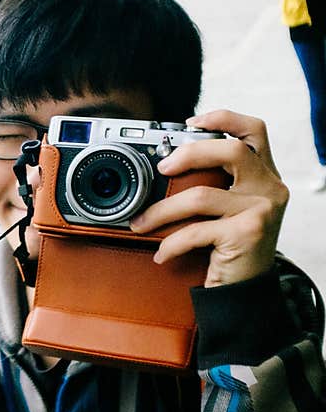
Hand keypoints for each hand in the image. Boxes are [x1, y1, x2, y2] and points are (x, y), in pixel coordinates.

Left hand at [129, 110, 288, 287]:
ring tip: (141, 223)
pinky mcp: (249, 233)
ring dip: (162, 210)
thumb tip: (163, 167)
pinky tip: (162, 253)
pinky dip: (172, 243)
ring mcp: (262, 210)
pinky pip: (197, 231)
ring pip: (201, 195)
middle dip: (189, 153)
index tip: (191, 122)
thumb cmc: (229, 248)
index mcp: (264, 175)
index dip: (224, 119)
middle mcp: (270, 187)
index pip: (254, 131)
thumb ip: (212, 184)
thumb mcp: (226, 210)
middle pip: (231, 151)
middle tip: (161, 168)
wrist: (245, 292)